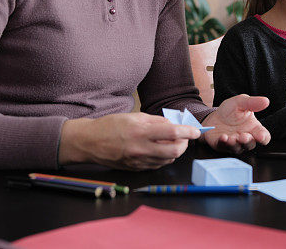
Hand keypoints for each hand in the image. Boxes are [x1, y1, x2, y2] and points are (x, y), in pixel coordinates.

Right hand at [58, 113, 199, 170]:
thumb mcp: (134, 116)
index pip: (172, 133)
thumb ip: (156, 121)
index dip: (188, 132)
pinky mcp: (135, 169)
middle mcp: (141, 149)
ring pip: (168, 160)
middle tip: (185, 137)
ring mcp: (138, 161)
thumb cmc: (110, 126)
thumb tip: (172, 124)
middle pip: (174, 151)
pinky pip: (157, 165)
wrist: (89, 142)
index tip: (195, 131)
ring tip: (172, 142)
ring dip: (175, 151)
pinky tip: (161, 149)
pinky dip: (164, 157)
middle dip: (184, 144)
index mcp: (140, 132)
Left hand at [201, 94, 270, 152]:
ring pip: (238, 148)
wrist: (213, 116)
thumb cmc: (230, 111)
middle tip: (244, 136)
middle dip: (247, 141)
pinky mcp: (222, 145)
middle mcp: (245, 138)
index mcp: (254, 129)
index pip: (264, 137)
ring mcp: (234, 143)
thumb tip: (266, 101)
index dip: (263, 138)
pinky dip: (223, 143)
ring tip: (232, 138)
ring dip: (235, 144)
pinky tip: (223, 137)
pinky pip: (224, 147)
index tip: (260, 136)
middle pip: (250, 144)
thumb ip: (253, 102)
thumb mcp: (241, 102)